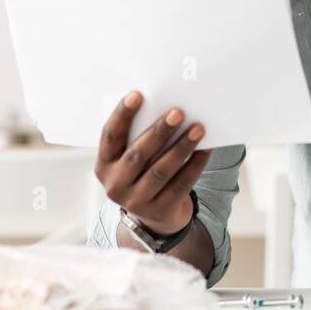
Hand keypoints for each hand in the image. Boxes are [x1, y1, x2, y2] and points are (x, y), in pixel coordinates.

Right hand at [95, 92, 209, 235]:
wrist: (154, 215)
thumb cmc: (142, 172)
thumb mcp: (130, 159)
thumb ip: (138, 137)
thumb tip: (166, 108)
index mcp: (104, 165)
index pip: (110, 136)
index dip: (122, 115)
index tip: (137, 94)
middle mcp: (115, 185)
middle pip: (138, 155)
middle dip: (159, 131)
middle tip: (178, 112)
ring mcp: (137, 201)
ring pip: (161, 171)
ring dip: (181, 147)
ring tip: (198, 128)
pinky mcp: (160, 210)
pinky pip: (181, 184)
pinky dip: (195, 165)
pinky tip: (206, 149)